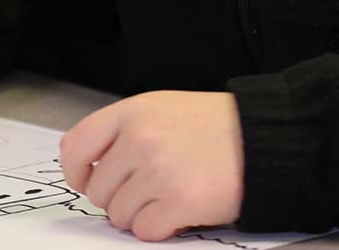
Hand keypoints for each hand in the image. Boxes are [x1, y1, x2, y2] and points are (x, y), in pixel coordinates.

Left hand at [59, 90, 243, 240]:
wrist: (262, 137)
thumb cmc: (215, 126)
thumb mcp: (163, 108)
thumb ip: (125, 131)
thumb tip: (88, 166)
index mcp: (134, 111)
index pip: (75, 146)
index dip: (77, 171)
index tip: (88, 180)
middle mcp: (141, 138)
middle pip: (98, 190)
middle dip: (120, 196)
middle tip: (150, 186)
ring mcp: (159, 170)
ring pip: (119, 215)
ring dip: (141, 213)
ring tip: (170, 192)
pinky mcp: (179, 201)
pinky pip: (144, 231)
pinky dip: (161, 226)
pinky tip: (181, 206)